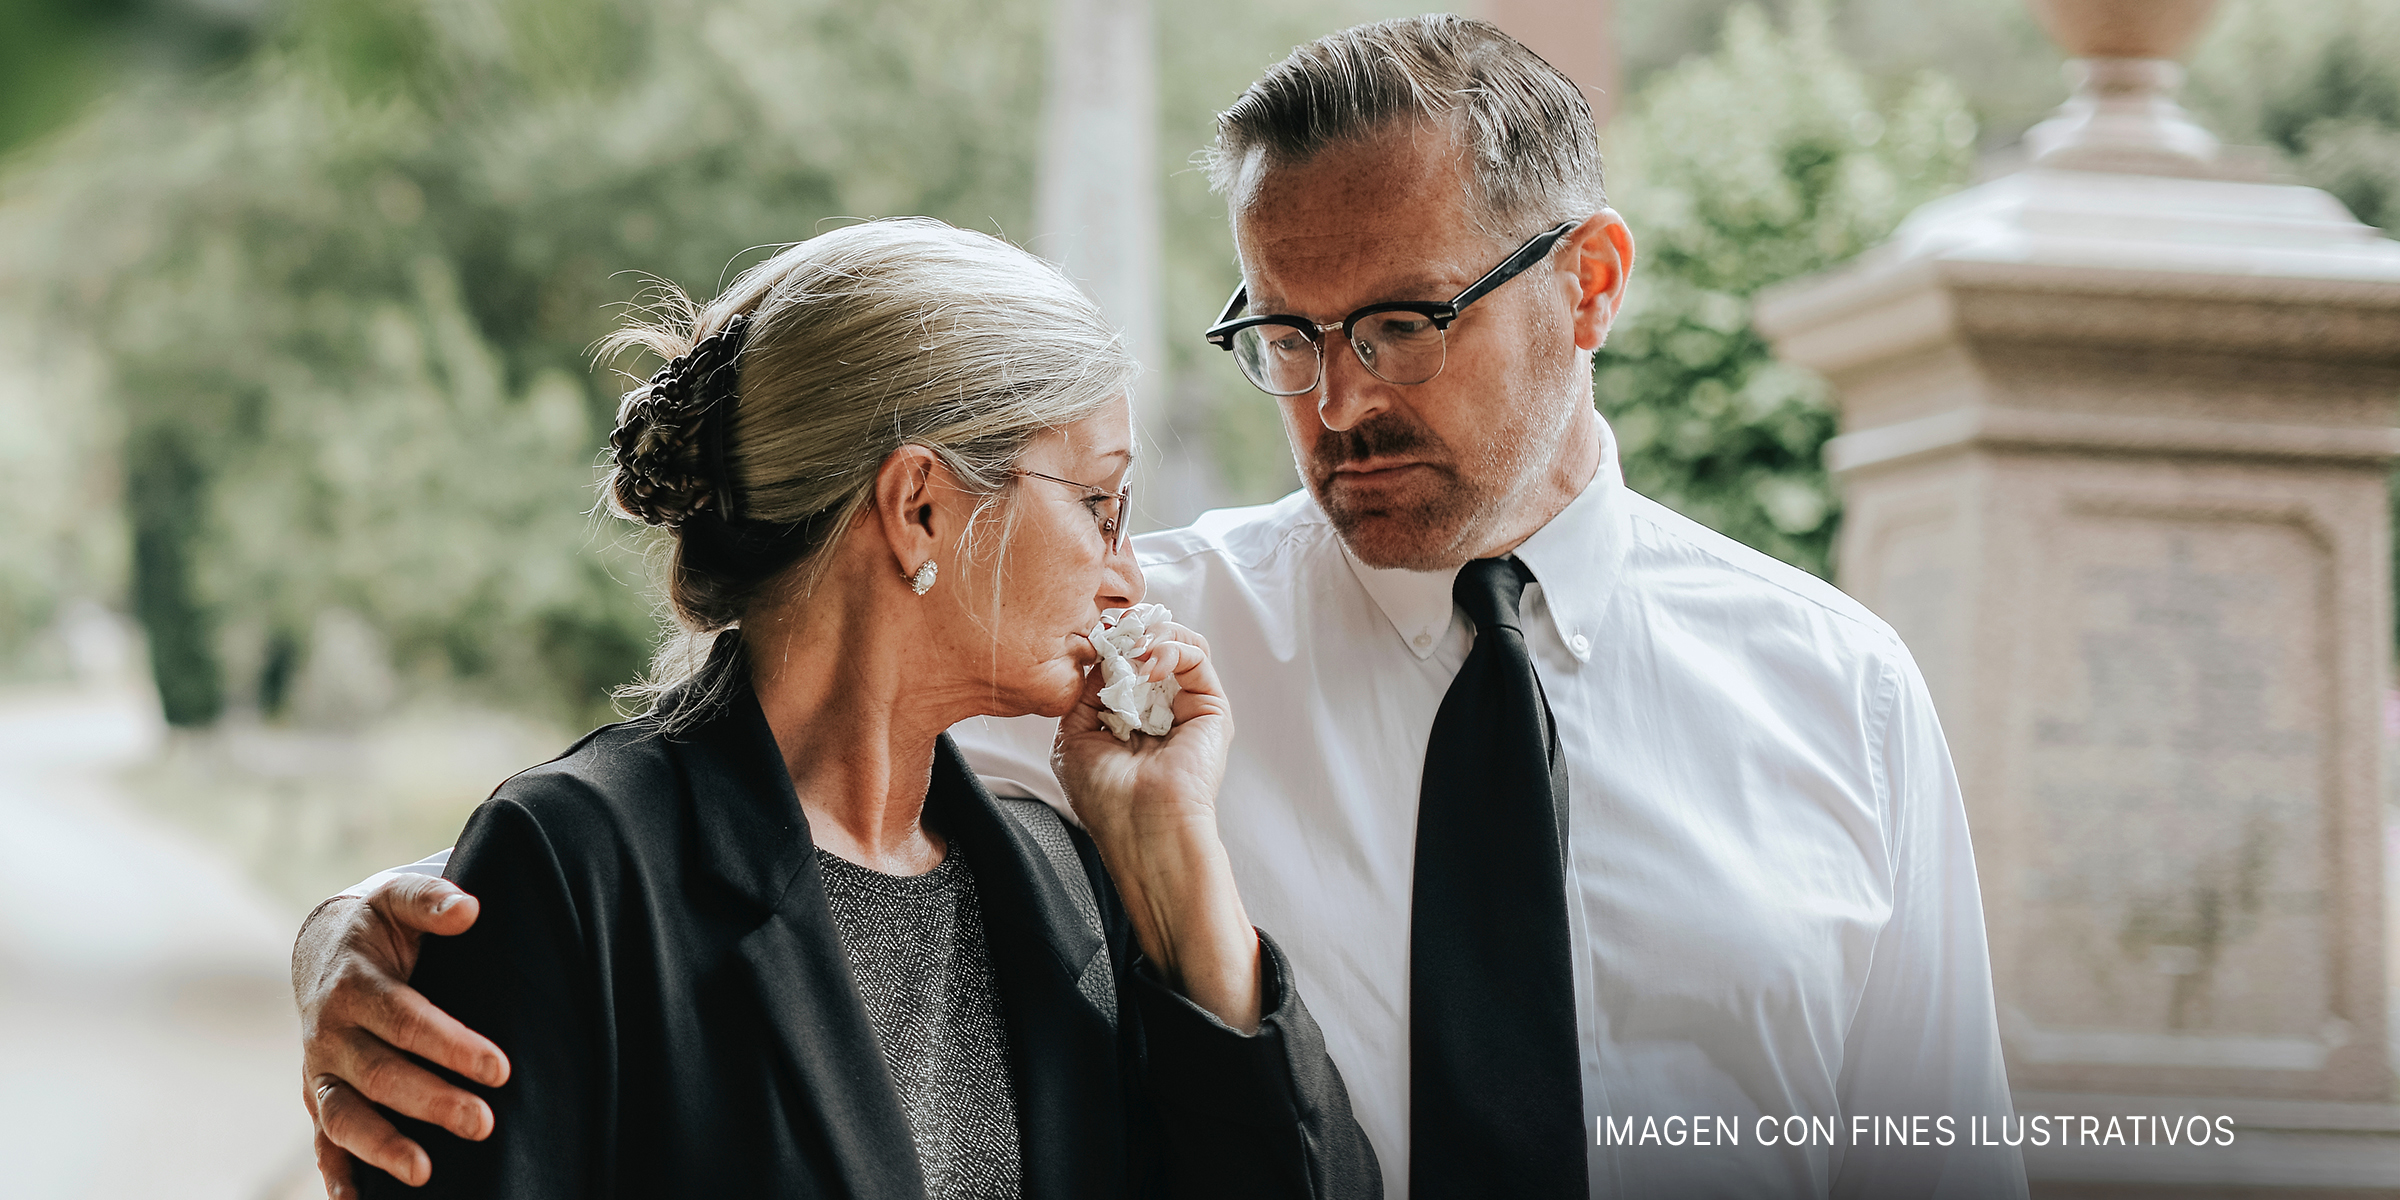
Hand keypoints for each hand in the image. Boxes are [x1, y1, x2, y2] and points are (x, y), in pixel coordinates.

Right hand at [293, 874, 508, 1192]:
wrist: (322, 951)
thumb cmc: (378, 926)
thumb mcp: (398, 900)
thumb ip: (431, 901)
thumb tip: (470, 908)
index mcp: (354, 985)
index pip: (405, 1019)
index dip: (450, 1044)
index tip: (499, 1067)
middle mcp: (331, 1033)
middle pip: (380, 1074)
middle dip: (431, 1101)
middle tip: (483, 1123)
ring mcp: (321, 1070)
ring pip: (344, 1116)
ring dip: (381, 1146)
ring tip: (425, 1173)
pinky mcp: (319, 1096)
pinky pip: (322, 1138)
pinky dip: (335, 1171)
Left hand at [1052, 622, 1259, 1030]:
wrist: (1142, 827)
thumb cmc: (1106, 798)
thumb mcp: (1074, 734)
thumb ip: (1086, 690)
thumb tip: (1102, 652)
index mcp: (1125, 719)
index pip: (1121, 662)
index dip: (1108, 641)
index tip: (1093, 629)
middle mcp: (1157, 710)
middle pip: (1150, 646)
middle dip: (1129, 630)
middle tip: (1111, 627)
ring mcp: (1185, 707)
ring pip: (1177, 644)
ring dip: (1150, 635)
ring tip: (1132, 648)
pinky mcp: (1211, 708)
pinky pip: (1197, 656)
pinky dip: (1171, 648)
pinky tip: (1149, 663)